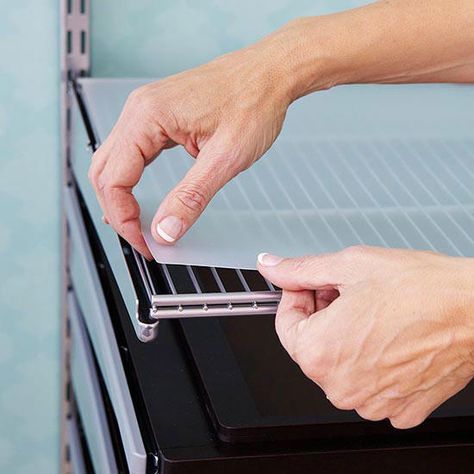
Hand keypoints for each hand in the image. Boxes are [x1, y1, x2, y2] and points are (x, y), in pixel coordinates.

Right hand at [88, 28, 299, 256]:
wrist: (271, 73)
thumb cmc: (254, 102)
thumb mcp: (225, 158)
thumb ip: (191, 198)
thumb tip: (165, 231)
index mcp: (147, 116)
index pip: (114, 179)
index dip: (125, 219)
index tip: (145, 244)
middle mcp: (139, 110)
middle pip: (105, 172)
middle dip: (119, 211)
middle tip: (142, 240)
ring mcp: (147, 111)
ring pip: (114, 162)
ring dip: (121, 197)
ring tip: (139, 225)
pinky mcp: (159, 117)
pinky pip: (131, 152)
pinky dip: (131, 180)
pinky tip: (140, 197)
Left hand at [258, 246, 473, 428]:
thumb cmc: (421, 288)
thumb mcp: (348, 265)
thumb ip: (300, 270)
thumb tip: (271, 267)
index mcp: (319, 353)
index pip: (284, 325)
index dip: (296, 298)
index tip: (309, 286)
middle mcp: (341, 386)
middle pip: (312, 346)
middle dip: (321, 316)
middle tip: (345, 293)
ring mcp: (372, 403)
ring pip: (341, 365)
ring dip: (347, 337)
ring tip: (372, 312)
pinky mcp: (401, 408)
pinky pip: (370, 384)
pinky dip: (373, 360)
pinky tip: (389, 336)